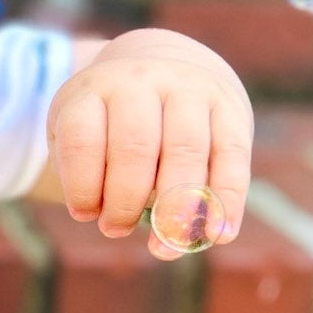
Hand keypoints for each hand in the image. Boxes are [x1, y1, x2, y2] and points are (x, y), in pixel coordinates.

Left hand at [45, 30, 252, 259]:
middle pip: (136, 147)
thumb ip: (86, 172)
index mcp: (95, 88)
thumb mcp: (84, 129)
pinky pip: (231, 158)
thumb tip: (114, 221)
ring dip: (175, 209)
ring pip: (186, 153)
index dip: (82, 183)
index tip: (83, 214)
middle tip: (116, 230)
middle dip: (125, 200)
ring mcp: (190, 90)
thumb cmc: (113, 117)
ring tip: (164, 248)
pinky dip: (226, 201)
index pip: (83, 137)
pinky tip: (218, 236)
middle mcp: (143, 81)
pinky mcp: (230, 109)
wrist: (166, 63)